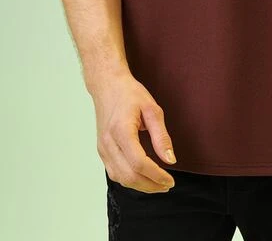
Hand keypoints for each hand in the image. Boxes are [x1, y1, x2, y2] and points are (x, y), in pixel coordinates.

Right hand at [91, 71, 176, 193]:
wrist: (107, 85)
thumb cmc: (130, 93)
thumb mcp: (152, 109)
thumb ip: (161, 136)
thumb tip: (170, 160)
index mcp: (121, 130)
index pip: (138, 163)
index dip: (156, 176)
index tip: (170, 180)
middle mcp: (108, 143)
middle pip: (129, 176)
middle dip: (150, 185)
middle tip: (167, 185)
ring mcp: (102, 149)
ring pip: (120, 178)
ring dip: (140, 186)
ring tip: (158, 184)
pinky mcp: (102, 151)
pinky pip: (114, 173)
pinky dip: (130, 180)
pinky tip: (143, 178)